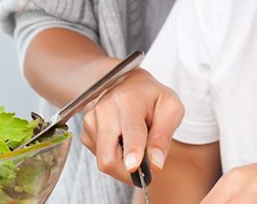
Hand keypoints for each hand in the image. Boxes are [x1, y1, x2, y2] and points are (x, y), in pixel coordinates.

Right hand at [81, 67, 183, 183]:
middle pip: (108, 155)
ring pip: (103, 159)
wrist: (131, 84)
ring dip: (122, 161)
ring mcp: (92, 118)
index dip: (133, 151)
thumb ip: (163, 136)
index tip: (134, 166)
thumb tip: (155, 163)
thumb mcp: (171, 109)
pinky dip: (113, 154)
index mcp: (129, 99)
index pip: (130, 130)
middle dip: (127, 171)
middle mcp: (105, 108)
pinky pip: (99, 155)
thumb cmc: (152, 97)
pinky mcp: (86, 129)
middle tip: (144, 170)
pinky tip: (122, 139)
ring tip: (135, 142)